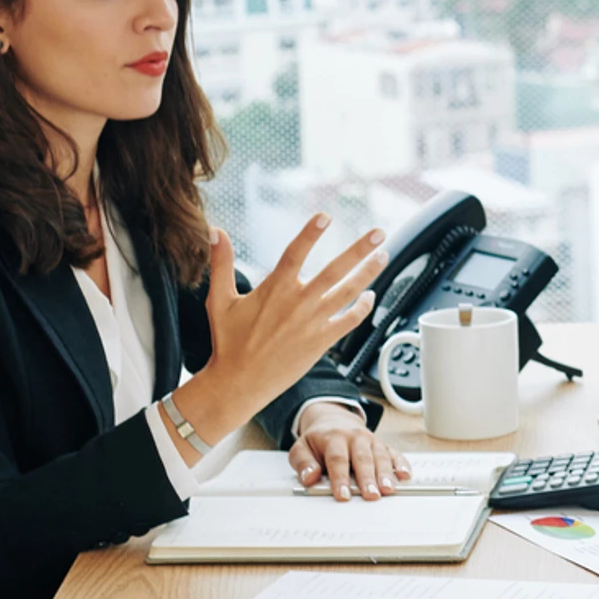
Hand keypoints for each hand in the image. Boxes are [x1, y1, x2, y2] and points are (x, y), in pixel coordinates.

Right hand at [171, 216, 387, 449]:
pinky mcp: (322, 341)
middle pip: (334, 270)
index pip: (295, 253)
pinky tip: (370, 296)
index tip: (326, 216)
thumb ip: (221, 263)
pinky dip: (363, 308)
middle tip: (378, 233)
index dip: (310, 233)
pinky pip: (349, 321)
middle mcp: (298, 302)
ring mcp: (313, 322)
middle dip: (358, 250)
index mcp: (274, 289)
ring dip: (368, 273)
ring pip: (348, 292)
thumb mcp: (219, 299)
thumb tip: (215, 230)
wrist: (240, 382)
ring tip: (383, 256)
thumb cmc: (228, 341)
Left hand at [291, 403, 408, 499]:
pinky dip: (401, 464)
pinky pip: (394, 453)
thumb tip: (309, 477)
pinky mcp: (382, 445)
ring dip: (386, 474)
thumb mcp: (301, 448)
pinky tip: (405, 475)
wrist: (333, 419)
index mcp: (334, 437)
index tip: (343, 495)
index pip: (338, 459)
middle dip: (368, 478)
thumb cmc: (318, 440)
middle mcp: (355, 437)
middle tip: (371, 495)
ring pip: (380, 456)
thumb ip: (303, 463)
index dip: (340, 478)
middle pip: (363, 458)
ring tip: (388, 489)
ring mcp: (371, 441)